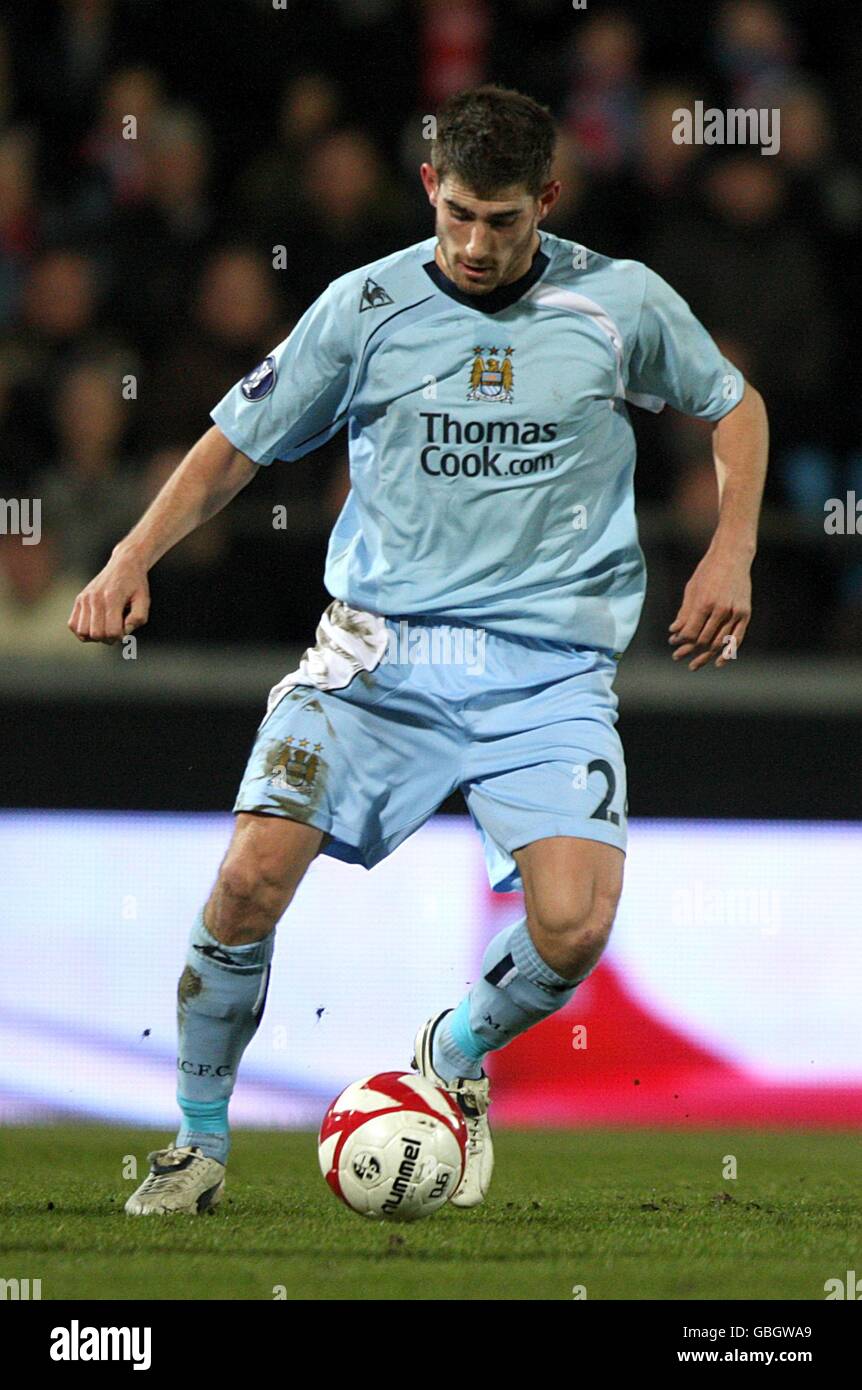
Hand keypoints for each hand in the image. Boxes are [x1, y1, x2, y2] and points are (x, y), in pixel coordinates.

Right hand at [68, 546, 150, 643]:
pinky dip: (83, 631)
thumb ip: (138, 617)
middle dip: (108, 638)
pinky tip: (95, 626)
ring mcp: (84, 599)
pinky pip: (72, 624)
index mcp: (112, 598)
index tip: (126, 630)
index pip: (111, 631)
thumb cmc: (135, 584)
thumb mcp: (144, 599)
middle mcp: (95, 598)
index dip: (120, 637)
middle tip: (117, 630)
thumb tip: (125, 631)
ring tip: (106, 628)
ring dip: (95, 637)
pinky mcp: (79, 600)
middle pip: (96, 634)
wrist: (124, 564)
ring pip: (82, 632)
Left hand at [668, 547, 751, 670]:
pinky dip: (727, 653)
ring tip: (693, 665)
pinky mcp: (745, 614)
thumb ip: (684, 612)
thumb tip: (674, 632)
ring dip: (705, 656)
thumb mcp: (691, 589)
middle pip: (703, 640)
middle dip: (689, 650)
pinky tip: (718, 663)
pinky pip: (737, 639)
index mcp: (704, 602)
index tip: (673, 643)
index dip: (681, 641)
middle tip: (677, 656)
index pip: (691, 632)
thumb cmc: (708, 571)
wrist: (733, 556)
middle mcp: (721, 609)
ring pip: (719, 642)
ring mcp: (735, 612)